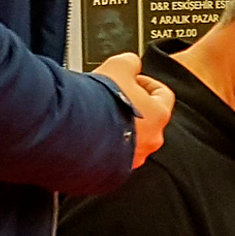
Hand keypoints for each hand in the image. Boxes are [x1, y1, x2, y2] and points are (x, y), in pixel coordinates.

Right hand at [93, 52, 174, 167]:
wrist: (71, 135)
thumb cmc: (99, 103)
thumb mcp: (118, 66)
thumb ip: (130, 63)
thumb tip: (131, 63)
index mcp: (159, 115)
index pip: (163, 94)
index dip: (148, 83)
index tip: (134, 79)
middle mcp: (151, 140)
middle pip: (147, 118)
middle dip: (130, 105)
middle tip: (112, 96)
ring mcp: (132, 159)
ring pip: (130, 139)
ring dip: (117, 126)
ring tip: (96, 115)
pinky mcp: (111, 172)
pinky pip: (112, 156)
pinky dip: (103, 145)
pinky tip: (88, 134)